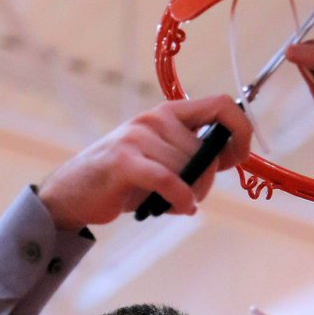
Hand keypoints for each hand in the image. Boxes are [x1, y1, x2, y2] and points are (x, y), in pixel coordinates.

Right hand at [38, 96, 251, 230]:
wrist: (73, 194)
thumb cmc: (122, 182)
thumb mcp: (161, 162)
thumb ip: (192, 157)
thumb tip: (229, 157)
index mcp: (168, 114)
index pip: (221, 105)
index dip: (240, 130)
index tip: (240, 156)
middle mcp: (155, 118)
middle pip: (205, 150)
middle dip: (207, 181)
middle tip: (191, 199)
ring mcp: (138, 137)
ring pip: (188, 168)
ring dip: (190, 194)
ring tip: (172, 205)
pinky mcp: (125, 161)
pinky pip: (168, 179)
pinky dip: (181, 197)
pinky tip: (182, 208)